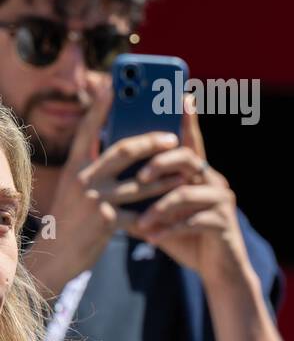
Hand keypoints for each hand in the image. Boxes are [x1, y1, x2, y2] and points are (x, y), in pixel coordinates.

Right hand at [27, 80, 188, 294]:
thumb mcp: (76, 189)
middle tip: (173, 138)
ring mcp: (96, 199)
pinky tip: (180, 205)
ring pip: (141, 182)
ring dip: (168, 177)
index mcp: (75, 166)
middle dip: (152, 142)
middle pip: (124, 151)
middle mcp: (83, 178)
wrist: (57, 255)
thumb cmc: (73, 218)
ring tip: (188, 171)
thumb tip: (129, 149)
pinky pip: (144, 211)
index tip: (113, 86)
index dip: (101, 107)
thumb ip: (96, 169)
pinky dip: (163, 208)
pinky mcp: (109, 221)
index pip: (88, 130)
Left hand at [128, 94, 251, 286]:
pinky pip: (193, 222)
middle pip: (190, 160)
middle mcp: (214, 182)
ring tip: (142, 221)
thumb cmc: (188, 237)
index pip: (193, 143)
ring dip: (160, 207)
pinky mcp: (223, 225)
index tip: (183, 96)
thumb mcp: (164, 212)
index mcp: (199, 175)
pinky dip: (169, 230)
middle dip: (162, 163)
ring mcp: (221, 203)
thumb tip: (111, 177)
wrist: (219, 269)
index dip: (189, 120)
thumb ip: (147, 194)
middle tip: (141, 174)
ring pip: (187, 193)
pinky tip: (152, 239)